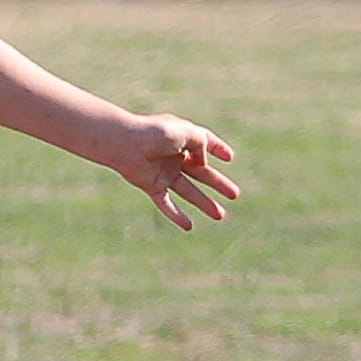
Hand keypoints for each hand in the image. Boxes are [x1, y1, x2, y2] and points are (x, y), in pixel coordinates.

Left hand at [110, 116, 239, 231]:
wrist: (125, 144)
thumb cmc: (154, 133)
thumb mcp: (186, 133)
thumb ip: (201, 144)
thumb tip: (203, 164)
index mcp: (182, 137)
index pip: (204, 142)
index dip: (217, 148)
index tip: (229, 157)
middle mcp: (174, 156)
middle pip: (201, 173)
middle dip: (219, 184)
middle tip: (235, 194)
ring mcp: (164, 172)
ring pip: (189, 191)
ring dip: (204, 203)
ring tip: (221, 215)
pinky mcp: (152, 186)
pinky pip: (166, 204)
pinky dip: (177, 215)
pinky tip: (188, 227)